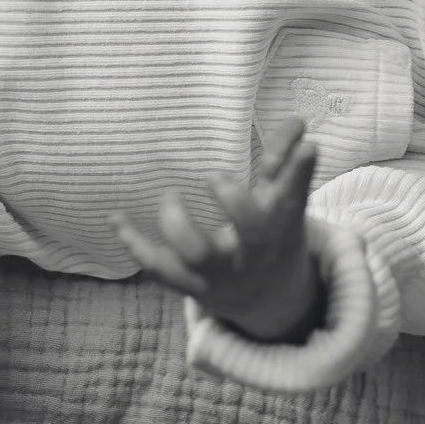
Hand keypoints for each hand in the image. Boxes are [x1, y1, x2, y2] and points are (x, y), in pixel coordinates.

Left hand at [112, 119, 323, 340]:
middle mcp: (252, 253)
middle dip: (233, 199)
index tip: (308, 146)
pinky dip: (134, 243)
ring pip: (196, 254)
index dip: (299, 173)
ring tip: (170, 194)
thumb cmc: (275, 237)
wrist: (271, 300)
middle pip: (249, 231)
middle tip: (213, 175)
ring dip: (177, 221)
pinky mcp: (191, 286)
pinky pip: (158, 268)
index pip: (294, 198)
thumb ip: (288, 164)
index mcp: (279, 228)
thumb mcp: (285, 204)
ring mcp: (220, 274)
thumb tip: (299, 123)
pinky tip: (117, 217)